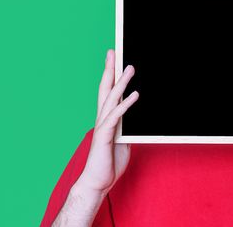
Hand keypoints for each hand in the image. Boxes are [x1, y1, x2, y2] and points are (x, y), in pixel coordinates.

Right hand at [77, 49, 138, 194]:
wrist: (98, 182)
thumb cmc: (109, 162)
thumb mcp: (124, 140)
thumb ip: (127, 127)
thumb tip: (134, 120)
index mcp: (107, 118)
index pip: (108, 92)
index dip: (111, 75)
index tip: (114, 59)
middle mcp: (103, 118)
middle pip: (105, 89)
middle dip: (110, 69)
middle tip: (113, 51)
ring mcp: (103, 126)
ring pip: (111, 99)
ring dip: (121, 82)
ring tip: (130, 68)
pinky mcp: (106, 136)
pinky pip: (117, 117)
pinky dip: (126, 104)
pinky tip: (135, 94)